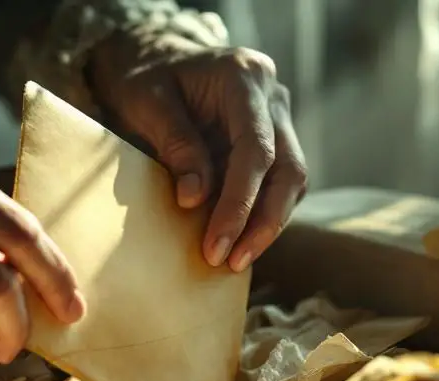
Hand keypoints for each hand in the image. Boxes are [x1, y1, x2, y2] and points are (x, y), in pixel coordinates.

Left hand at [90, 36, 307, 272]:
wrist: (155, 60)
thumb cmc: (145, 78)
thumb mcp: (146, 102)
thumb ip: (175, 144)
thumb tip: (195, 199)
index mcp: (243, 77)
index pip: (256, 149)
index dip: (240, 203)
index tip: (217, 245)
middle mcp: (272, 95)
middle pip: (289, 169)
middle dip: (263, 222)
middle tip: (232, 263)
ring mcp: (278, 117)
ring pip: (293, 180)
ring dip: (267, 225)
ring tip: (234, 261)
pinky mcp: (274, 140)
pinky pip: (280, 184)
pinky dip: (262, 214)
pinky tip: (238, 241)